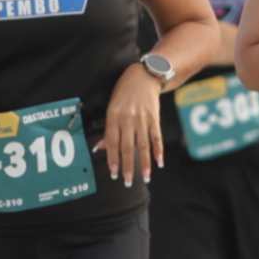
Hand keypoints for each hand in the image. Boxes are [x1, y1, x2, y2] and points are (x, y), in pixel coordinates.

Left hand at [100, 64, 167, 182]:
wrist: (144, 76)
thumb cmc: (124, 92)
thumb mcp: (111, 107)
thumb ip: (108, 129)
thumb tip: (99, 148)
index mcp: (114, 116)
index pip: (112, 142)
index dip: (113, 159)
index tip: (113, 173)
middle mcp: (128, 118)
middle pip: (127, 147)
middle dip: (127, 166)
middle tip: (127, 182)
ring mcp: (143, 119)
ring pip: (143, 145)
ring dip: (144, 163)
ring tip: (145, 178)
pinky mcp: (155, 118)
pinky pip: (156, 137)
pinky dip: (158, 150)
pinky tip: (159, 162)